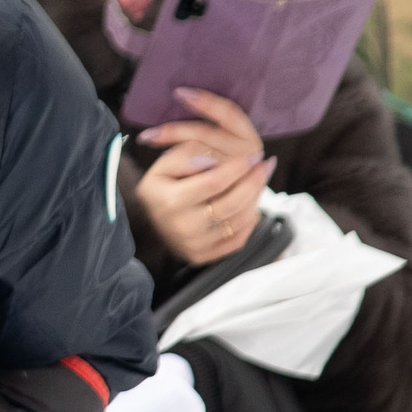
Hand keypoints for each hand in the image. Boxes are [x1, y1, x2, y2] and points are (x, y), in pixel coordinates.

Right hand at [135, 88, 274, 265]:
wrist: (145, 223)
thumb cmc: (158, 190)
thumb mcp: (162, 166)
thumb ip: (185, 155)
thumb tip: (211, 159)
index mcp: (171, 201)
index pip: (214, 182)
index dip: (238, 168)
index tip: (253, 155)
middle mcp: (183, 227)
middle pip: (232, 203)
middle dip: (254, 182)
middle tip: (265, 166)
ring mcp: (194, 245)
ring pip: (239, 221)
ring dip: (255, 199)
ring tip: (260, 182)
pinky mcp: (202, 256)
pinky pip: (237, 240)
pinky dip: (249, 222)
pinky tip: (250, 205)